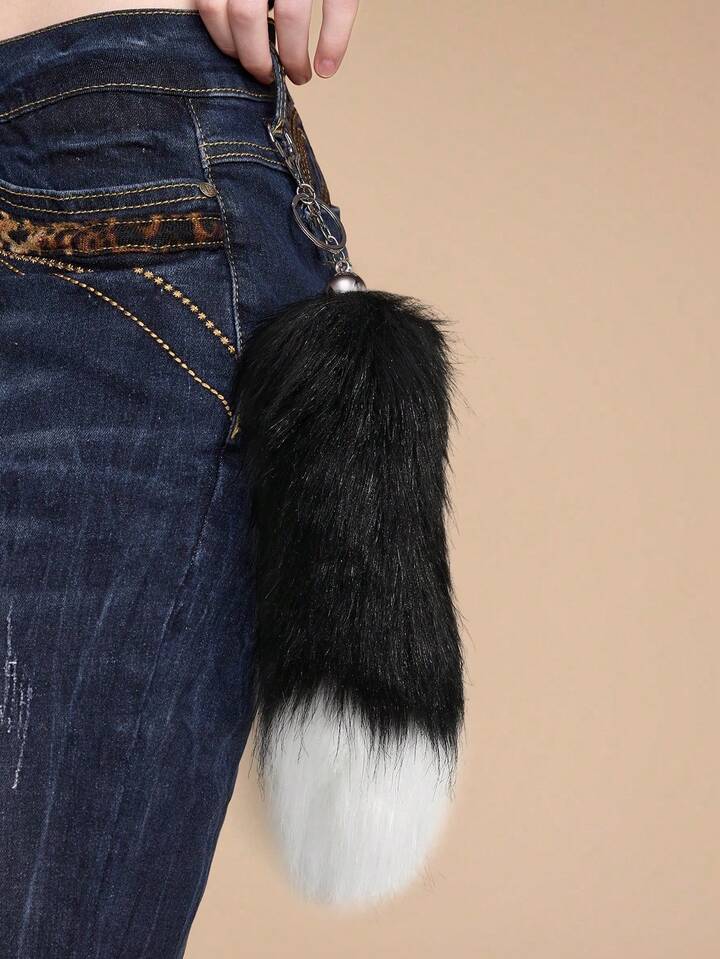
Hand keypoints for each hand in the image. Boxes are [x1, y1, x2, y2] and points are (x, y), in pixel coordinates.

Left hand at [197, 0, 359, 84]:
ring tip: (300, 74)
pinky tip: (327, 68)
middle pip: (244, 17)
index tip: (239, 60)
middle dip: (256, 58)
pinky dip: (333, 44)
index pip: (212, 5)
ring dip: (293, 59)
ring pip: (288, 19)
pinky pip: (337, 8)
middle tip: (268, 76)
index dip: (224, 41)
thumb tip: (228, 28)